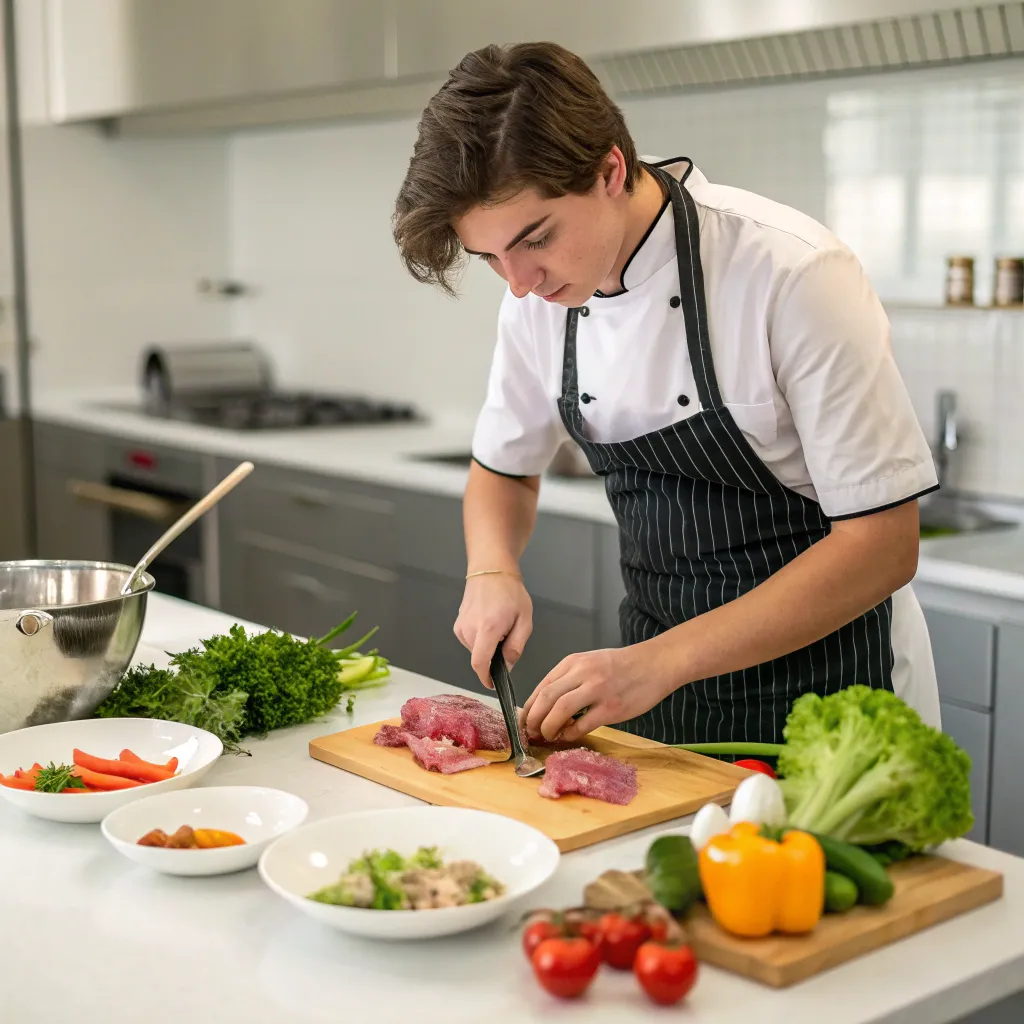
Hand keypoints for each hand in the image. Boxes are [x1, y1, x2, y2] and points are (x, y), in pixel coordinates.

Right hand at [454, 573, 532, 688]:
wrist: (490, 570)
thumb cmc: (510, 592)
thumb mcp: (524, 620)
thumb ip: (516, 646)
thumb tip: (507, 665)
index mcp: (487, 629)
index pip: (479, 663)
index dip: (485, 678)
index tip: (493, 684)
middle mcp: (470, 630)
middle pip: (480, 657)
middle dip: (493, 656)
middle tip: (507, 637)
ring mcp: (461, 627)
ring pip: (475, 649)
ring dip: (487, 646)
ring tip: (499, 625)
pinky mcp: (458, 624)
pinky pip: (470, 640)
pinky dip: (481, 638)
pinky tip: (489, 622)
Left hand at [522, 643, 674, 742]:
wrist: (654, 664)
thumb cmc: (621, 666)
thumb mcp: (590, 662)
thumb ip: (569, 679)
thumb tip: (545, 705)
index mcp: (573, 662)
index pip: (542, 686)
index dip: (529, 707)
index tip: (523, 721)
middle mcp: (582, 673)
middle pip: (546, 698)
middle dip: (533, 720)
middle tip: (531, 733)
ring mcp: (597, 690)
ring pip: (559, 711)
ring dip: (548, 728)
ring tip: (547, 736)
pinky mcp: (611, 707)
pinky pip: (583, 724)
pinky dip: (570, 733)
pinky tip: (569, 736)